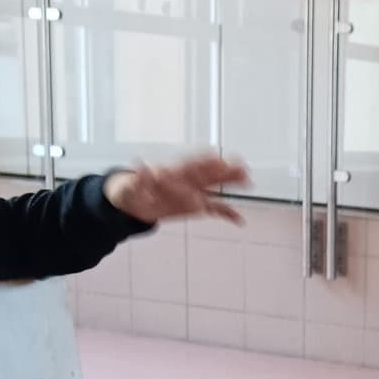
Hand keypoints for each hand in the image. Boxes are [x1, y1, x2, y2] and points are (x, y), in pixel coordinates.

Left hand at [103, 154, 249, 226]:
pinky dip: (226, 213)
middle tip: (241, 167)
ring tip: (248, 180)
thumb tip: (138, 165)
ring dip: (231, 183)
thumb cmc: (130, 191)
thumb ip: (139, 177)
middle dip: (225, 169)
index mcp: (173, 172)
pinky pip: (214, 209)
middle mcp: (187, 180)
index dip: (204, 161)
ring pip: (216, 185)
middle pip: (210, 171)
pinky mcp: (196, 206)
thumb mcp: (130, 185)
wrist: (132, 203)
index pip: (191, 164)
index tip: (217, 159)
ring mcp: (194, 192)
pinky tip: (238, 219)